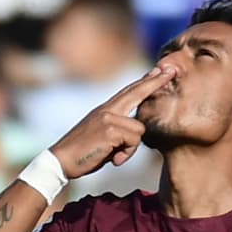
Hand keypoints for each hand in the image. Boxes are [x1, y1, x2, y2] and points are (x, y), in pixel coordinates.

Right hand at [50, 66, 174, 178]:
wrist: (60, 161)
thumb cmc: (82, 154)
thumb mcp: (103, 139)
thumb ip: (119, 132)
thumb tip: (136, 134)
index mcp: (104, 110)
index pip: (128, 92)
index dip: (144, 82)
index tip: (157, 71)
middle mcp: (107, 109)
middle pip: (136, 92)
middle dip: (155, 82)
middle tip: (171, 70)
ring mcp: (108, 117)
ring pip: (139, 129)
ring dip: (130, 148)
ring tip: (114, 156)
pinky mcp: (110, 129)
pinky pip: (133, 141)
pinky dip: (126, 154)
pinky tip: (112, 158)